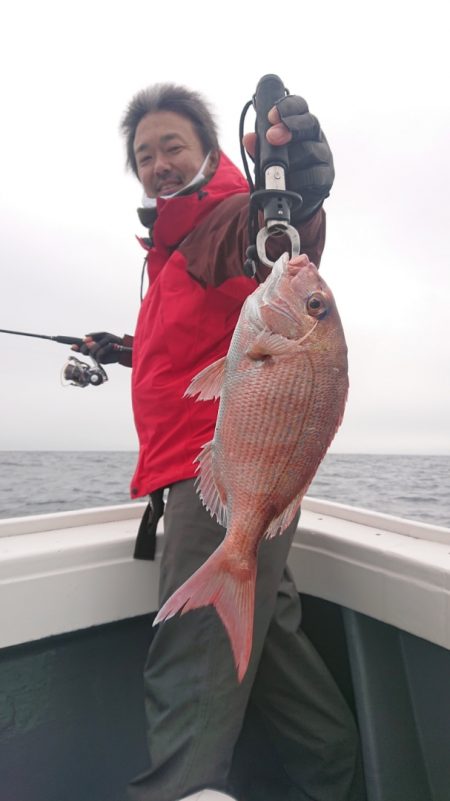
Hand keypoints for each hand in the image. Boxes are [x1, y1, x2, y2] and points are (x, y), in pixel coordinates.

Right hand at [71, 332, 123, 363]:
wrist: (124, 347)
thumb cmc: (114, 341)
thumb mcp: (104, 335)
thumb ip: (94, 335)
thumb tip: (84, 337)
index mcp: (91, 344)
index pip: (80, 345)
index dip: (73, 345)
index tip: (67, 344)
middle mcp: (92, 351)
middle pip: (83, 350)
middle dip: (86, 346)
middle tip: (92, 342)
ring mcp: (96, 357)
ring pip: (92, 351)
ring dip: (100, 345)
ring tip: (108, 343)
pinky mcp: (101, 361)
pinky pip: (100, 354)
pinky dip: (106, 348)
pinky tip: (111, 346)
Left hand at [243, 95, 333, 221]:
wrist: (290, 198)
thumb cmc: (280, 170)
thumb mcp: (265, 157)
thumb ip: (258, 148)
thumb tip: (249, 138)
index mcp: (300, 125)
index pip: (300, 107)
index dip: (287, 107)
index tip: (271, 115)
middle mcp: (315, 136)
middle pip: (310, 123)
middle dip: (290, 128)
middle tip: (272, 137)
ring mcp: (324, 156)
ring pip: (311, 150)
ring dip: (292, 157)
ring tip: (277, 167)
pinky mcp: (326, 177)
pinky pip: (314, 175)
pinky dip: (299, 179)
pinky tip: (289, 182)